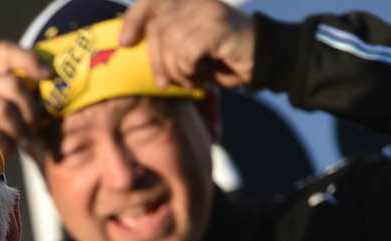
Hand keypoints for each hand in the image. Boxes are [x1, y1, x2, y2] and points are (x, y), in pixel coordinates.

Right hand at [0, 41, 50, 162]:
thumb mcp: (2, 103)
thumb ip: (19, 88)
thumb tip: (49, 75)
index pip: (5, 52)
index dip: (30, 61)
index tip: (48, 76)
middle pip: (12, 84)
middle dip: (30, 108)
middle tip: (34, 126)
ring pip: (4, 109)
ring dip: (20, 128)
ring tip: (20, 139)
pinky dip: (8, 146)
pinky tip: (5, 151)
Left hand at [117, 0, 255, 90]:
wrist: (266, 58)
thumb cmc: (225, 57)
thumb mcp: (189, 48)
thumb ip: (167, 43)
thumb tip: (134, 47)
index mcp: (188, 1)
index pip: (151, 1)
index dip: (134, 19)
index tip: (124, 42)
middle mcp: (196, 1)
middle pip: (157, 28)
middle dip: (156, 61)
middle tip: (165, 82)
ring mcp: (207, 11)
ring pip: (170, 43)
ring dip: (176, 70)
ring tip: (189, 80)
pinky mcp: (217, 26)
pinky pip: (187, 52)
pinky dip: (188, 71)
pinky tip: (199, 77)